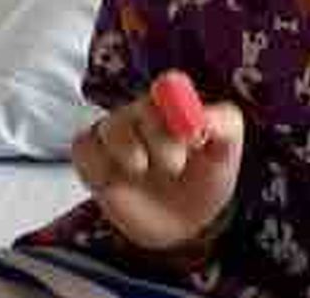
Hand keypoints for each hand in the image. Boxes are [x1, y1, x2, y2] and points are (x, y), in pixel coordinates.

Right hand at [71, 72, 244, 251]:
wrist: (184, 223)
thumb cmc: (206, 178)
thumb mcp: (226, 151)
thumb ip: (224, 127)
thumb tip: (205, 118)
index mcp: (176, 104)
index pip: (169, 84)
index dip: (175, 104)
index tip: (191, 135)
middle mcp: (142, 114)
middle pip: (139, 108)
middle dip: (158, 138)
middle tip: (175, 166)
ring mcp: (114, 135)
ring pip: (109, 128)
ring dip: (128, 152)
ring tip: (144, 171)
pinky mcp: (91, 158)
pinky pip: (83, 149)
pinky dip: (98, 166)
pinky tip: (117, 182)